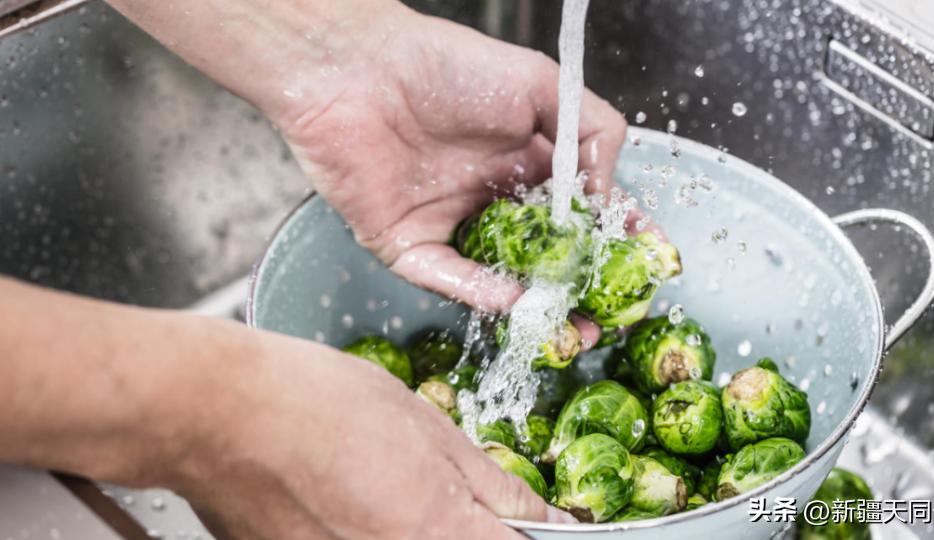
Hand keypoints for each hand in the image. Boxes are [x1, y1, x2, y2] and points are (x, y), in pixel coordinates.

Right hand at [162, 322, 572, 539]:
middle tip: (437, 494)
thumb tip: (543, 519)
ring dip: (419, 527)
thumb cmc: (317, 405)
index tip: (539, 525)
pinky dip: (373, 532)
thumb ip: (493, 484)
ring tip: (386, 491)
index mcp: (442, 535)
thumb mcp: (428, 427)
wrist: (220, 414)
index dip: (539, 538)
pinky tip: (355, 502)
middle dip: (470, 529)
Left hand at [274, 8, 631, 318]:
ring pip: (504, 278)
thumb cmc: (447, 65)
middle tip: (617, 311)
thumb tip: (608, 198)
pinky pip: (451, 278)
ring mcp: (452, 226)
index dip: (619, 235)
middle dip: (585, 284)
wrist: (359, 67)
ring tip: (578, 328)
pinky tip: (518, 300)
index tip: (651, 260)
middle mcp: (493, 198)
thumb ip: (591, 134)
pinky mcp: (408, 246)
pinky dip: (484, 292)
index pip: (583, 209)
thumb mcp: (542, 83)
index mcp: (527, 161)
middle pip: (548, 254)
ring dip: (542, 305)